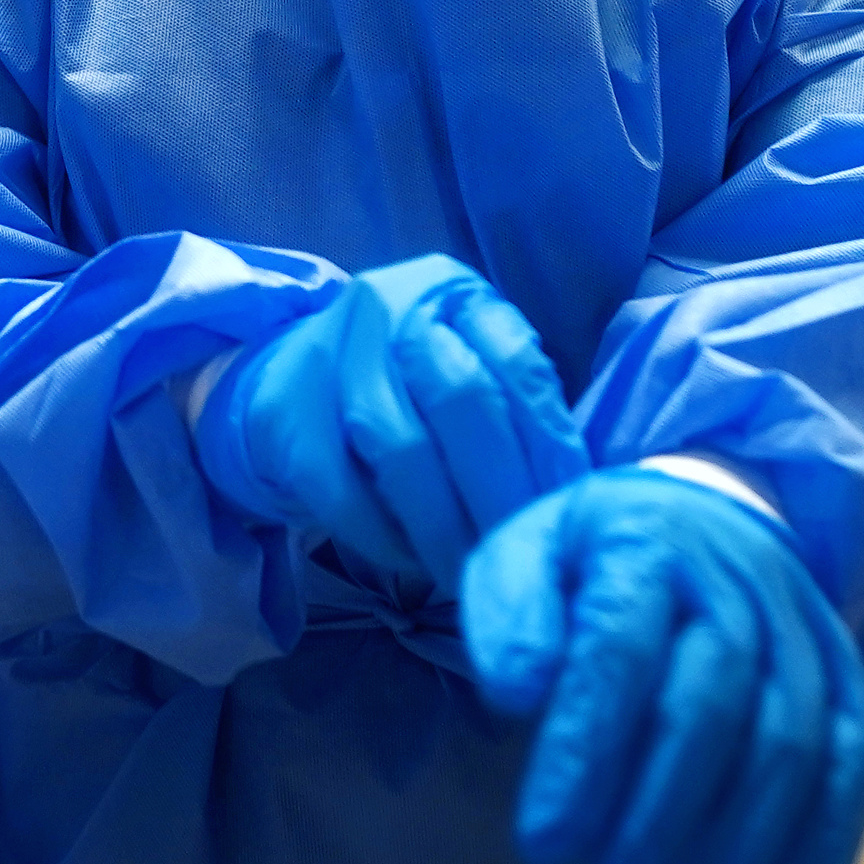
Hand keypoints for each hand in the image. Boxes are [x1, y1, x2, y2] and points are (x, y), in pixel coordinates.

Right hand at [193, 255, 587, 589]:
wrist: (293, 374)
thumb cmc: (408, 383)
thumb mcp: (466, 362)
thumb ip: (516, 404)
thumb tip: (577, 489)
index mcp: (451, 290)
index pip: (516, 361)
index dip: (550, 442)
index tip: (568, 508)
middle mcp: (388, 306)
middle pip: (461, 399)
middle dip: (501, 490)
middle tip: (523, 552)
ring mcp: (329, 356)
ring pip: (402, 449)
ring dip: (445, 526)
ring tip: (473, 573)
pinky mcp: (286, 415)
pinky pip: (343, 491)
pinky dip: (386, 537)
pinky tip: (415, 562)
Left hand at [463, 469, 863, 863]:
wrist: (698, 511)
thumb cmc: (589, 559)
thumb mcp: (521, 558)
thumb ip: (509, 617)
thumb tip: (517, 693)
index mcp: (645, 542)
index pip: (619, 650)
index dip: (585, 752)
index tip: (541, 847)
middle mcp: (738, 582)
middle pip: (710, 710)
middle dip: (657, 830)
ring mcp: (805, 629)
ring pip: (790, 746)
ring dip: (737, 855)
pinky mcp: (849, 675)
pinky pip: (857, 759)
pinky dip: (829, 838)